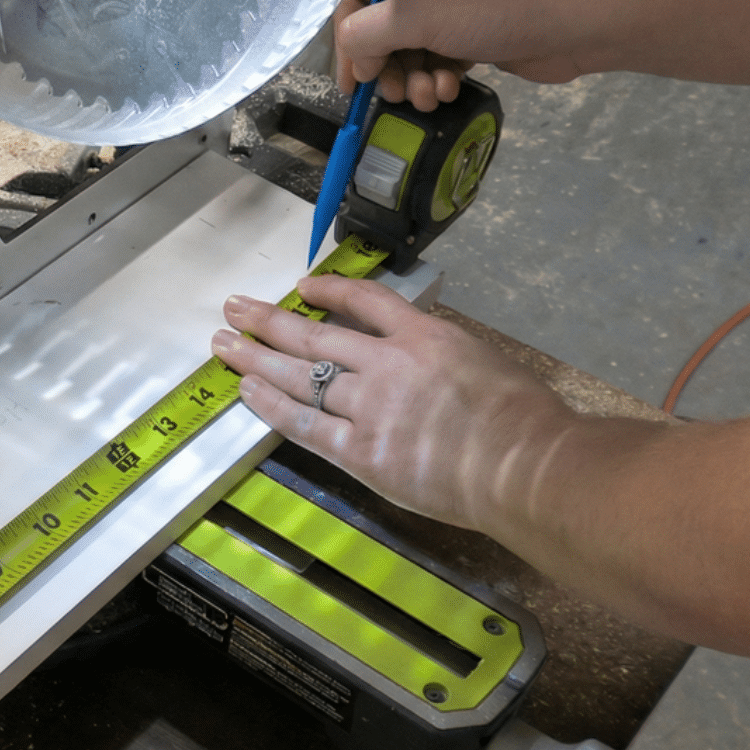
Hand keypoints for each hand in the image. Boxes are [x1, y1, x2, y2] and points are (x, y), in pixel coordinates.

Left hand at [212, 277, 579, 530]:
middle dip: (271, 319)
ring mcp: (370, 406)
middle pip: (317, 333)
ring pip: (301, 374)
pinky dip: (272, 405)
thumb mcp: (488, 365)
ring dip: (257, 357)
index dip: (330, 290)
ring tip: (224, 344)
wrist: (523, 464)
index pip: (369, 301)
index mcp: (427, 336)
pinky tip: (247, 390)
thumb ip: (446, 361)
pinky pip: (304, 423)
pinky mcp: (360, 450)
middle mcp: (389, 363)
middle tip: (236, 307)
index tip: (304, 285)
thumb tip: (427, 369)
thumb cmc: (524, 422)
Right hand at [333, 0, 602, 109]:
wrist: (582, 21)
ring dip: (413, 77)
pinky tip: (449, 91)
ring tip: (430, 96)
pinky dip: (436, 76)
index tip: (351, 81)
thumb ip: (370, 32)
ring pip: (410, 44)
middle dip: (387, 64)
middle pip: (383, 21)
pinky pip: (436, 54)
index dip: (349, 36)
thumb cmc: (501, 5)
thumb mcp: (425, 15)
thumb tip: (351, 53)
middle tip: (394, 93)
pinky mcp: (474, 26)